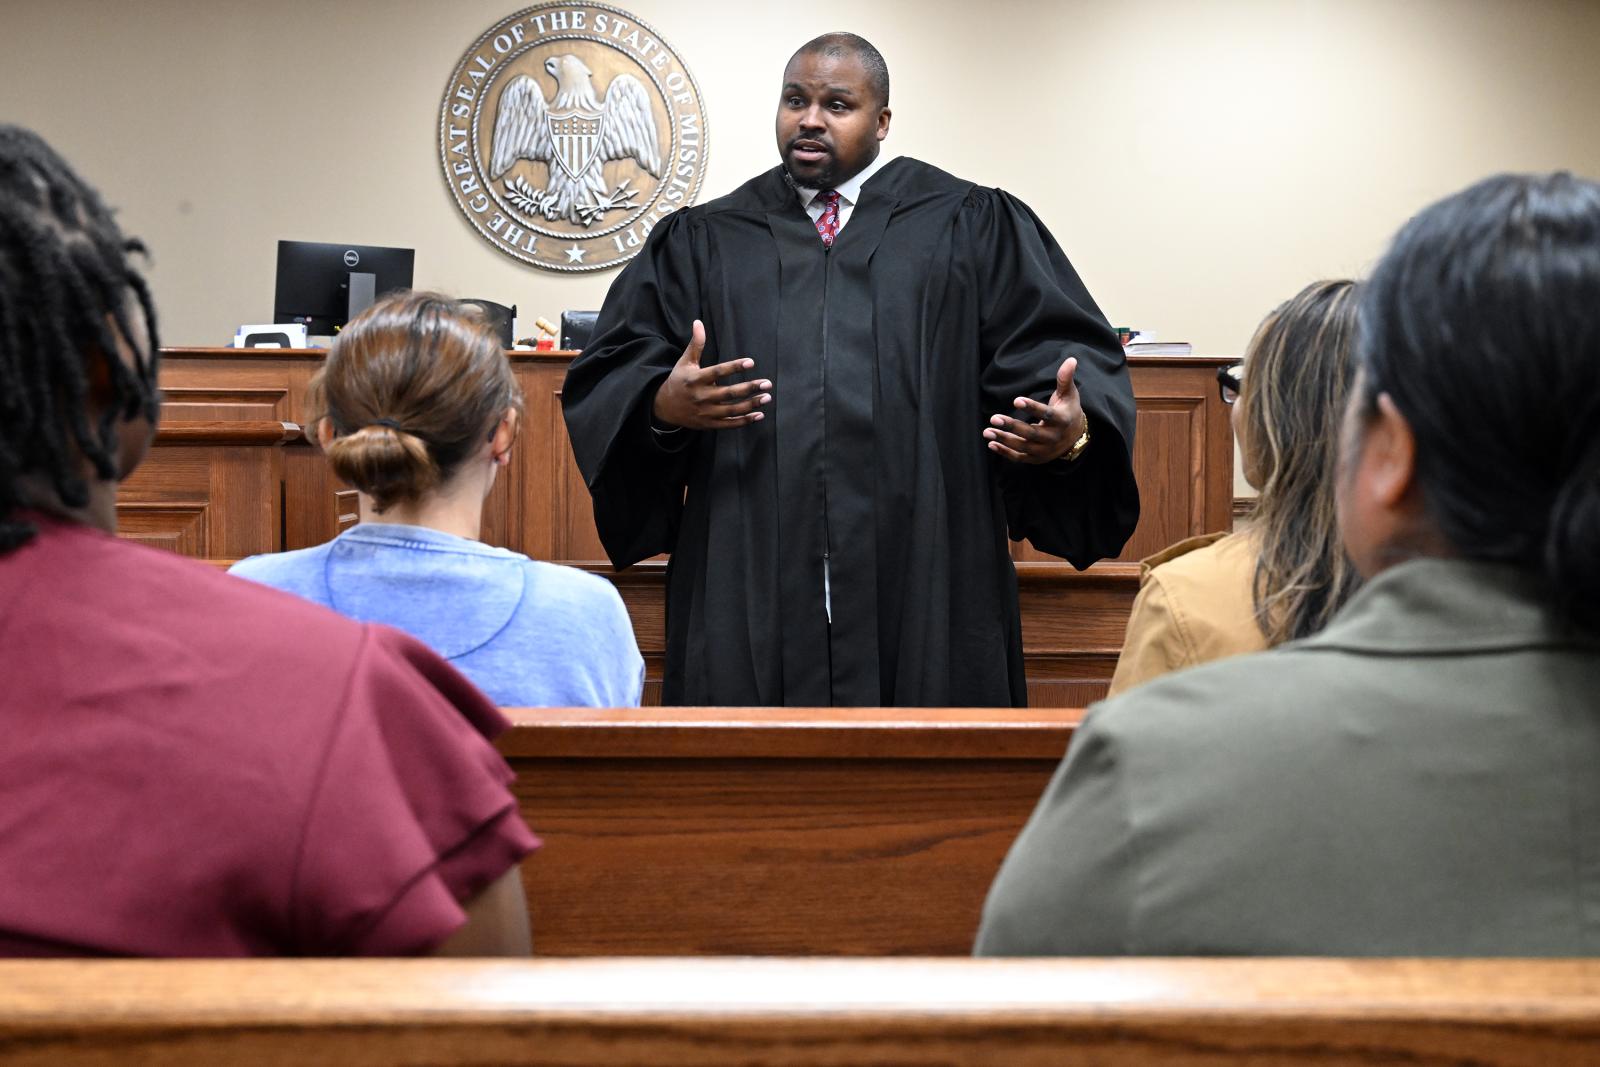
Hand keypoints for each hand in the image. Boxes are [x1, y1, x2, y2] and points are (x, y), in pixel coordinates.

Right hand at [651, 319, 771, 429]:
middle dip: (749, 388)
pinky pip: (729, 424)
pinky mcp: (709, 424)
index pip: (718, 372)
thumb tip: (698, 322)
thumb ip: (696, 344)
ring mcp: (706, 412)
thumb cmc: (679, 380)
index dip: (734, 367)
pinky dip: (744, 421)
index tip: (751, 362)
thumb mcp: (685, 362)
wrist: (665, 407)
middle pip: (728, 393)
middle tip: (767, 383)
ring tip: (767, 397)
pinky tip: (759, 414)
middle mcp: (701, 397)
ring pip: (732, 410)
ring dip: (751, 405)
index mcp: (696, 379)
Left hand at [983, 355, 1086, 463]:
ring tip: (987, 431)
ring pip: (1023, 447)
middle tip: (994, 418)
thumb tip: (1070, 359)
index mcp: (1062, 420)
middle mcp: (1054, 437)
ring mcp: (1045, 450)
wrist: (1076, 436)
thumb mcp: (1069, 394)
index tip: (1016, 400)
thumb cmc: (1068, 410)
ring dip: (1004, 440)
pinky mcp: (1037, 459)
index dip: (1032, 408)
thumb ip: (1065, 378)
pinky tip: (992, 443)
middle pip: (1032, 433)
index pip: (1047, 414)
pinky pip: (1019, 458)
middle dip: (1012, 426)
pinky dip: (1005, 452)